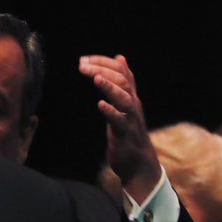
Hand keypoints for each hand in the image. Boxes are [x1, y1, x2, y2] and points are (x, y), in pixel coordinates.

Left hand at [79, 54, 161, 203]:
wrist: (139, 164)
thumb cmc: (128, 132)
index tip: (84, 59)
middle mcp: (132, 105)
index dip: (104, 62)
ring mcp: (130, 120)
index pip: (122, 72)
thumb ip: (123, 82)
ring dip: (110, 87)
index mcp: (131, 97)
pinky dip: (111, 112)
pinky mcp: (125, 136)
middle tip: (81, 65)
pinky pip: (120, 122)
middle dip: (102, 70)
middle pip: (122, 81)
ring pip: (125, 99)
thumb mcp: (125, 104)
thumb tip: (120, 58)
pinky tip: (100, 104)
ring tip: (96, 78)